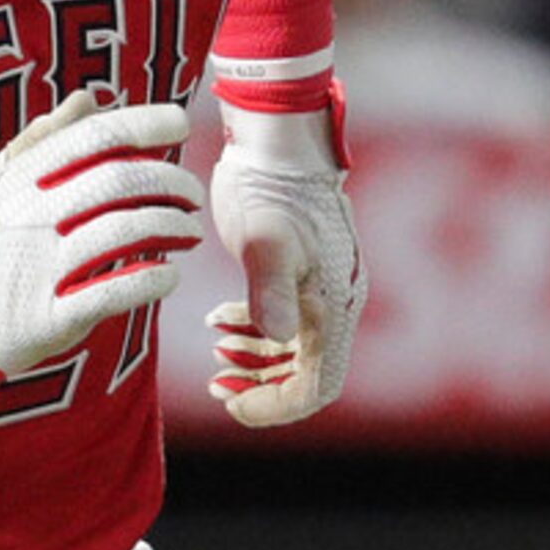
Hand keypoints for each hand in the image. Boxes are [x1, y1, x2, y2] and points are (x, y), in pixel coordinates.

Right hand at [0, 90, 203, 397]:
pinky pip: (115, 292)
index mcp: (20, 178)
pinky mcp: (48, 318)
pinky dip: (153, 279)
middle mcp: (30, 217)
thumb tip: (89, 99)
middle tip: (191, 191)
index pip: (95, 136)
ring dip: (172, 227)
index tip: (179, 121)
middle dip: (171, 180)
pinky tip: (168, 275)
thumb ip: (43, 141)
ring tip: (188, 231)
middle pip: (121, 181)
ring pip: (127, 232)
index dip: (146, 122)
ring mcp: (39, 268)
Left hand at [205, 94, 364, 426]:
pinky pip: (282, 326)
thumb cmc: (271, 187)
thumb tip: (274, 336)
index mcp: (334, 306)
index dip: (277, 406)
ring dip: (255, 365)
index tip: (232, 402)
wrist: (276, 143)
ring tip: (215, 357)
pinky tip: (218, 322)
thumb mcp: (265, 238)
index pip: (319, 385)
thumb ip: (269, 288)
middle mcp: (334, 305)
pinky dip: (252, 334)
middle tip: (217, 384)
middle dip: (262, 389)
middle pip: (307, 376)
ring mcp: (317, 291)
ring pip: (294, 354)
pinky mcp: (298, 276)